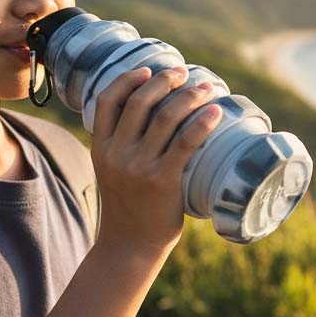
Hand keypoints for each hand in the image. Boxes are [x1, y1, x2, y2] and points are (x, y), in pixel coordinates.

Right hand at [90, 64, 221, 256]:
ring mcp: (139, 166)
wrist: (129, 246)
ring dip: (189, 96)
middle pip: (140, 101)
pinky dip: (202, 122)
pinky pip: (185, 142)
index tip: (148, 70)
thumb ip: (122, 146)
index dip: (127, 79)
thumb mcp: (111, 171)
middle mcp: (117, 153)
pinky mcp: (162, 181)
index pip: (107, 100)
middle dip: (164, 80)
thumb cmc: (128, 206)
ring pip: (165, 117)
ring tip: (205, 88)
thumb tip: (152, 114)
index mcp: (101, 148)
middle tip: (183, 73)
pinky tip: (215, 112)